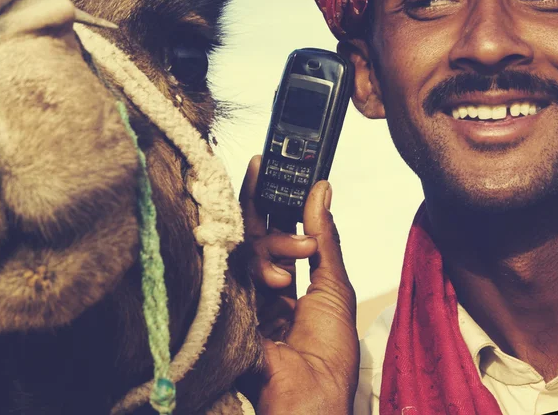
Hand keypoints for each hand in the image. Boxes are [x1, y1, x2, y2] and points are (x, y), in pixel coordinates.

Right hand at [240, 156, 359, 414]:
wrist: (308, 397)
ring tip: (300, 255)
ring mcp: (240, 291)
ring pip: (244, 245)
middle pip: (251, 230)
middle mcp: (260, 284)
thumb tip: (321, 189)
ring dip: (274, 244)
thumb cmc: (328, 352)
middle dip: (259, 198)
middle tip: (266, 169)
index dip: (274, 198)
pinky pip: (229, 266)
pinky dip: (253, 260)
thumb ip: (324, 237)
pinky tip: (274, 268)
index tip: (269, 165)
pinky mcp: (224, 301)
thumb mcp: (334, 285)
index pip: (275, 230)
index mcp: (288, 283)